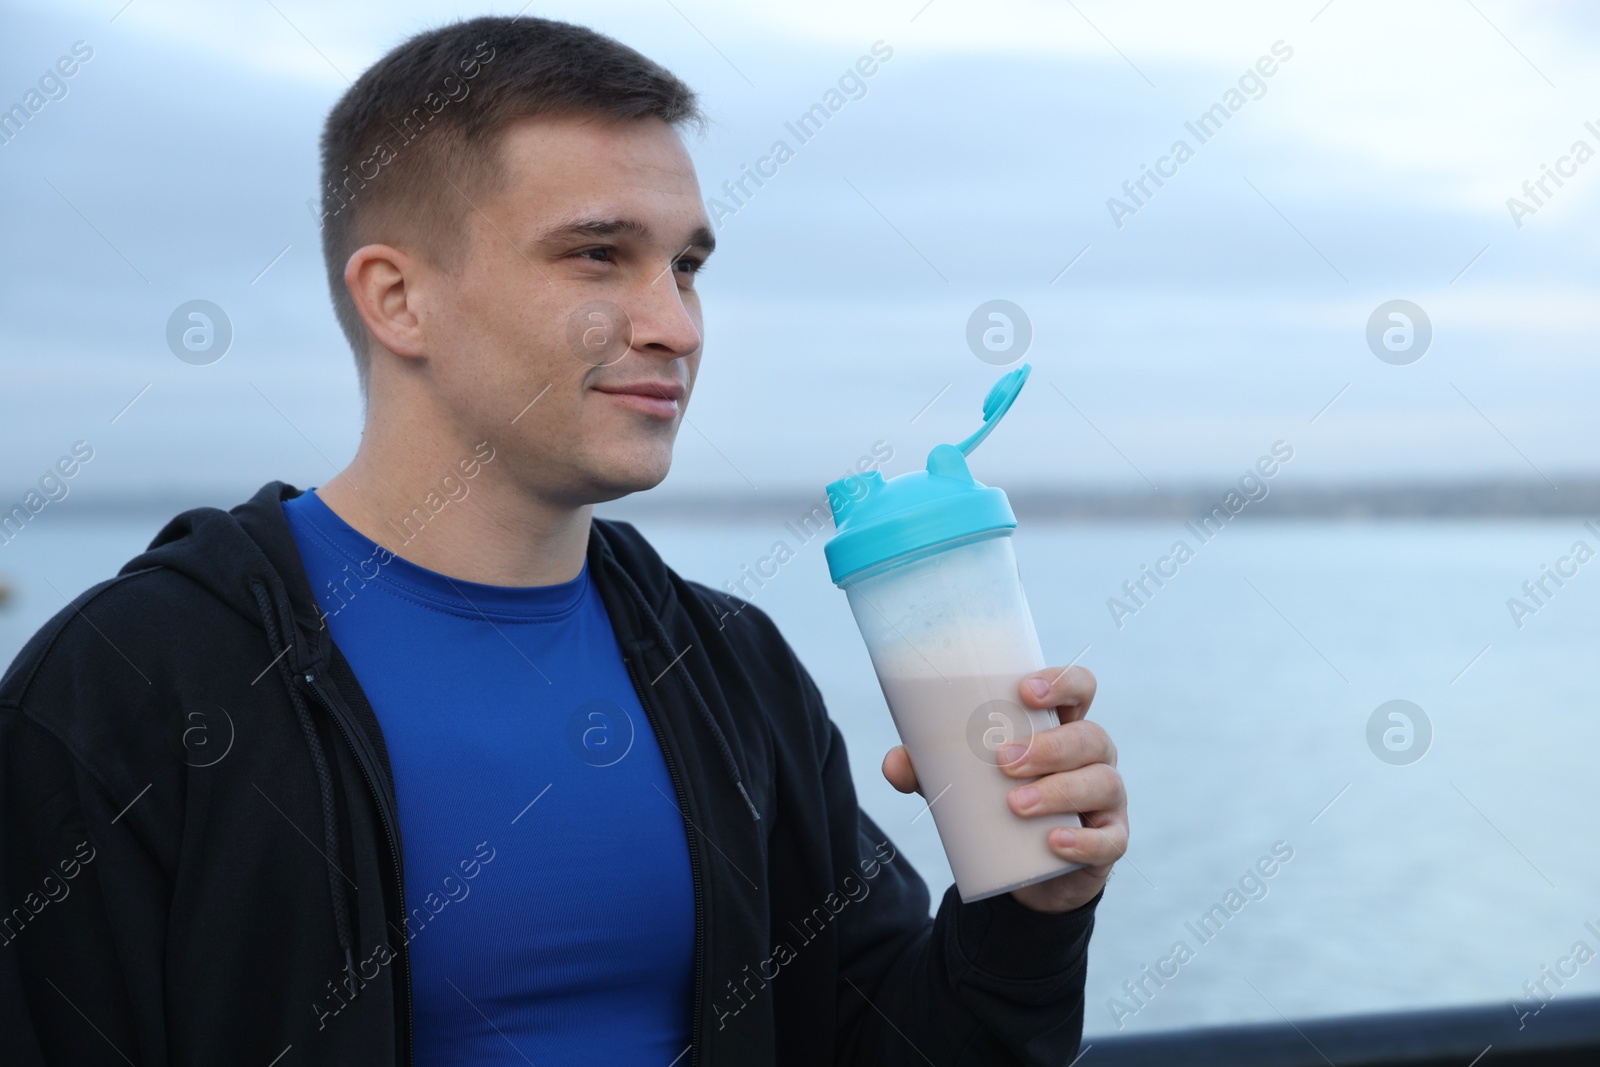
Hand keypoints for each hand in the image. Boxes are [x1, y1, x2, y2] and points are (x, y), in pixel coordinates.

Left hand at [880, 664, 1126, 914]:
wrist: (1029, 870)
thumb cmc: (999, 804)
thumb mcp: (963, 784)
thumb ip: (928, 770)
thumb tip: (894, 762)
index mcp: (1062, 726)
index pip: (1080, 688)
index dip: (1063, 683)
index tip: (1025, 692)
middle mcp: (1093, 756)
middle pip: (1090, 737)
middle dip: (1049, 746)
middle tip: (1003, 761)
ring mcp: (1107, 799)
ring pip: (1102, 783)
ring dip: (1059, 790)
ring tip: (1014, 803)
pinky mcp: (1110, 840)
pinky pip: (1109, 839)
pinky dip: (1084, 841)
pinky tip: (1054, 842)